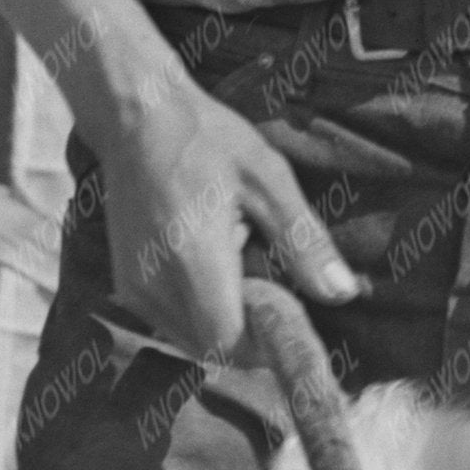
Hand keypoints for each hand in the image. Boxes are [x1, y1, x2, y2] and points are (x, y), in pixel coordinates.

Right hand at [85, 68, 358, 360]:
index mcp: (193, 259)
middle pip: (213, 350)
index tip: (285, 308)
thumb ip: (304, 243)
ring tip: (233, 261)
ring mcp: (134, 288)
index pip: (230, 344)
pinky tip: (207, 265)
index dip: (264, 341)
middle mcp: (155, 283)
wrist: (137, 118)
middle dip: (249, 333)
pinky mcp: (126, 286)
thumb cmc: (208, 140)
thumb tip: (343, 294)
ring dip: (223, 323)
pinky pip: (171, 324)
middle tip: (266, 279)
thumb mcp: (269, 180)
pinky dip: (199, 313)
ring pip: (191, 342)